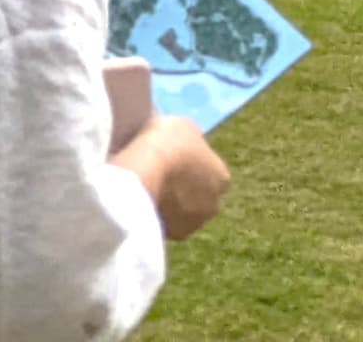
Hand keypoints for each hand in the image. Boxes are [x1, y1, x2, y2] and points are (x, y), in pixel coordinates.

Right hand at [111, 108, 228, 244]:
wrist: (144, 171)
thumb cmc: (166, 142)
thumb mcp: (183, 127)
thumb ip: (190, 142)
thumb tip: (185, 145)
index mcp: (222, 176)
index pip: (212, 172)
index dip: (194, 165)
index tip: (176, 158)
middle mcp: (215, 204)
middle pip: (200, 196)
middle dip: (186, 189)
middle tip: (163, 175)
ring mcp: (194, 224)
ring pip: (184, 213)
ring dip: (172, 204)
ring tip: (149, 188)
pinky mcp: (173, 236)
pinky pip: (165, 224)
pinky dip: (157, 215)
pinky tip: (140, 202)